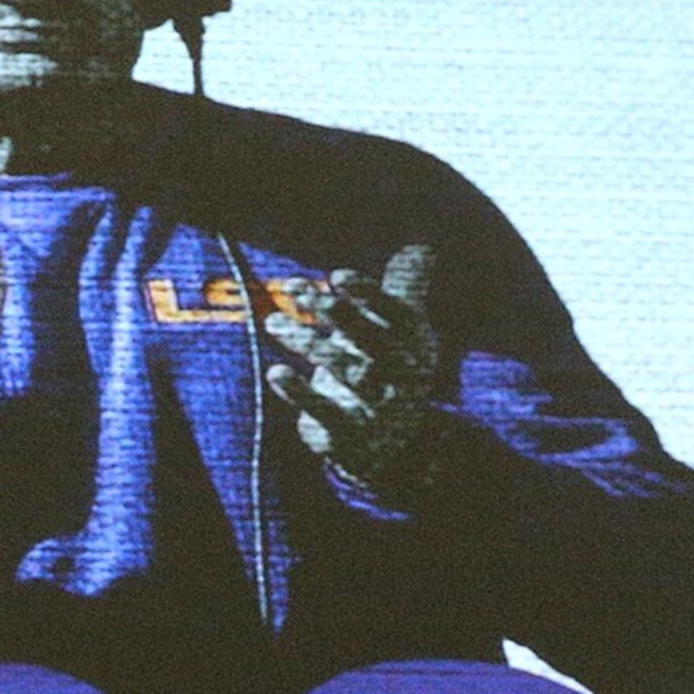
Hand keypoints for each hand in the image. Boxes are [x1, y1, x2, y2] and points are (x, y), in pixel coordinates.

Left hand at [264, 240, 441, 493]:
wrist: (387, 445)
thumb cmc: (384, 371)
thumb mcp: (397, 334)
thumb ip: (403, 291)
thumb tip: (421, 248)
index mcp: (415, 344)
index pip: (396, 314)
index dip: (367, 294)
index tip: (336, 276)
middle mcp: (401, 376)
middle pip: (373, 342)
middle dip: (340, 316)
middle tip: (304, 295)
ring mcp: (376, 408)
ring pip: (343, 371)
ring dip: (306, 342)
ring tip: (272, 321)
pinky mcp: (347, 435)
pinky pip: (324, 413)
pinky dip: (298, 393)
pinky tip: (275, 372)